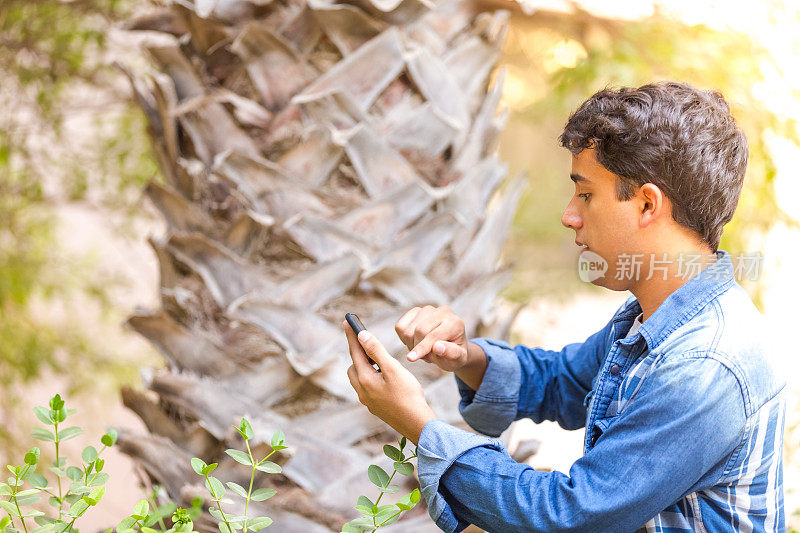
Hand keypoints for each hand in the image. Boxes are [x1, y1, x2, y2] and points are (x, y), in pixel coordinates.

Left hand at [343, 320, 435, 444]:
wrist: (416, 424)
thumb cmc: (408, 395)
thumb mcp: (393, 369)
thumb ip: (376, 351)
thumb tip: (361, 336)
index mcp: (365, 379)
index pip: (355, 352)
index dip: (351, 335)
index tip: (346, 321)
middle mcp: (362, 391)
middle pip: (354, 366)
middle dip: (359, 353)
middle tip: (367, 342)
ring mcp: (368, 401)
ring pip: (360, 378)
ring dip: (365, 367)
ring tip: (378, 360)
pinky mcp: (375, 407)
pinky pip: (367, 388)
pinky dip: (372, 378)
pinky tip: (385, 378)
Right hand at [395, 305, 469, 371]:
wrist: (451, 347)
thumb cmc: (455, 354)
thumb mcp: (459, 359)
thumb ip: (451, 353)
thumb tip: (437, 347)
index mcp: (455, 323)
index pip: (434, 335)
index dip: (422, 348)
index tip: (410, 359)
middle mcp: (442, 311)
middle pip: (419, 331)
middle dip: (419, 349)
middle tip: (428, 358)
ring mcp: (428, 309)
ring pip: (408, 330)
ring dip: (412, 346)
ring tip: (424, 351)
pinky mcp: (415, 311)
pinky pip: (400, 326)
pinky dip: (404, 339)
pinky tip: (415, 342)